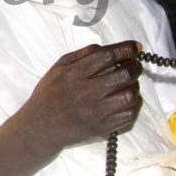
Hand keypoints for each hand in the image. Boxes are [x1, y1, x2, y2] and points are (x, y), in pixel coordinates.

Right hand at [19, 41, 143, 152]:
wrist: (40, 127)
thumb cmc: (50, 94)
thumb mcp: (59, 68)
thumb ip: (83, 55)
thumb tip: (109, 49)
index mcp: (73, 74)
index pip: (107, 56)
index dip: (126, 49)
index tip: (135, 47)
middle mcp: (85, 93)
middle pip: (123, 75)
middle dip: (135, 66)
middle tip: (134, 65)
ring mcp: (95, 113)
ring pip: (130, 96)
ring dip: (135, 86)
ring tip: (129, 83)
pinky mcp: (102, 129)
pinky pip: (129, 116)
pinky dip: (134, 105)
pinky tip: (127, 99)